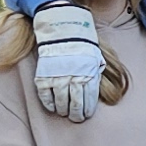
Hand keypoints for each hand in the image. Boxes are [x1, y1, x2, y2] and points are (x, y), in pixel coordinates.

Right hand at [28, 1, 103, 121]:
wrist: (62, 27)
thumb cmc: (82, 42)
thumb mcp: (96, 56)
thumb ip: (97, 72)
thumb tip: (101, 89)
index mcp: (88, 73)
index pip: (89, 99)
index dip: (87, 110)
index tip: (86, 115)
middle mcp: (74, 77)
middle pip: (75, 104)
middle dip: (76, 114)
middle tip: (76, 118)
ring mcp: (58, 76)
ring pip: (60, 102)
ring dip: (63, 110)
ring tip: (64, 113)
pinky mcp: (44, 75)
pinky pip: (45, 94)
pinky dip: (49, 103)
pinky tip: (52, 107)